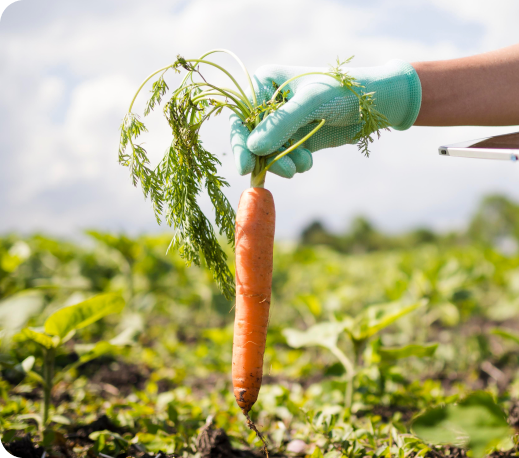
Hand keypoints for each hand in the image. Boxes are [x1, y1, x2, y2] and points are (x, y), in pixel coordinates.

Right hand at [230, 59, 420, 177]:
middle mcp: (268, 103)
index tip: (244, 167)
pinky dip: (292, 164)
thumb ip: (281, 124)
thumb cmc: (343, 92)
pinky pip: (282, 157)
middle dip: (264, 156)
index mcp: (264, 83)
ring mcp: (281, 123)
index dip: (240, 142)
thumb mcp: (310, 103)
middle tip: (278, 173)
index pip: (242, 116)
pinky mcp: (295, 139)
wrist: (376, 104)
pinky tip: (307, 162)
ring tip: (304, 164)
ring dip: (282, 162)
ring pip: (267, 151)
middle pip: (251, 137)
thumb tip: (252, 148)